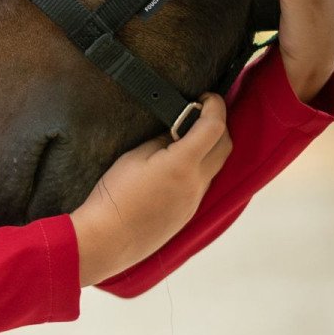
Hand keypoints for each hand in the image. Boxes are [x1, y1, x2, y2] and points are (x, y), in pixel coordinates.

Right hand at [70, 94, 231, 285]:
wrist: (108, 239)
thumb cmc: (115, 194)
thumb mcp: (134, 157)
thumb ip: (161, 141)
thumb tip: (176, 131)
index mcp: (183, 164)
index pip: (213, 127)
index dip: (215, 106)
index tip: (206, 96)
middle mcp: (197, 183)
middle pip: (225, 146)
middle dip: (218, 124)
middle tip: (200, 111)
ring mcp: (195, 201)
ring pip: (216, 165)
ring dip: (210, 146)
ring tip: (187, 135)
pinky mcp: (188, 213)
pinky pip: (204, 183)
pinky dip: (200, 166)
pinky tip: (178, 163)